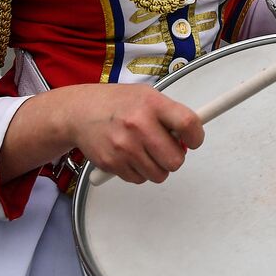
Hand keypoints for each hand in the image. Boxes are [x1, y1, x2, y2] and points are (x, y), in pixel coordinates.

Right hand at [7, 83, 204, 185]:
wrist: (79, 112)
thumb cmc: (118, 104)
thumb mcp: (147, 96)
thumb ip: (170, 114)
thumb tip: (190, 137)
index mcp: (152, 104)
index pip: (187, 124)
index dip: (196, 137)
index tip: (194, 140)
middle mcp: (138, 125)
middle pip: (175, 159)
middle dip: (175, 157)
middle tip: (166, 148)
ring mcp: (124, 146)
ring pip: (159, 174)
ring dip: (157, 166)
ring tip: (145, 150)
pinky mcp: (112, 163)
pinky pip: (139, 179)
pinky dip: (139, 171)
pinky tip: (130, 155)